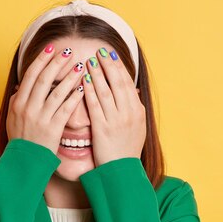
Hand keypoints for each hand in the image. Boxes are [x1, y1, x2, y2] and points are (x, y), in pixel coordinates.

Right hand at [6, 44, 85, 154]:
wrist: (23, 162)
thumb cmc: (20, 139)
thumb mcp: (12, 118)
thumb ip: (17, 101)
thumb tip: (21, 85)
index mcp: (18, 102)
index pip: (30, 75)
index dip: (41, 60)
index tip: (51, 48)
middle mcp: (28, 108)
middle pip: (43, 80)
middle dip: (56, 63)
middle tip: (68, 51)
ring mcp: (40, 118)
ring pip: (56, 93)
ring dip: (69, 78)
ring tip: (80, 66)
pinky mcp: (52, 129)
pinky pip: (65, 110)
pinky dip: (74, 98)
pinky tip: (82, 88)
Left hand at [82, 48, 145, 166]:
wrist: (121, 171)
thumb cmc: (126, 150)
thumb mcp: (137, 128)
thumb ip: (134, 108)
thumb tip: (134, 92)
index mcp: (137, 111)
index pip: (127, 83)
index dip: (119, 67)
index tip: (111, 54)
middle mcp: (129, 113)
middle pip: (118, 83)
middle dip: (108, 65)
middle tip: (100, 50)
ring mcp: (116, 121)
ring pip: (106, 91)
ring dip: (98, 73)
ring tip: (90, 60)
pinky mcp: (103, 129)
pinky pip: (96, 106)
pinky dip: (90, 91)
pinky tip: (84, 81)